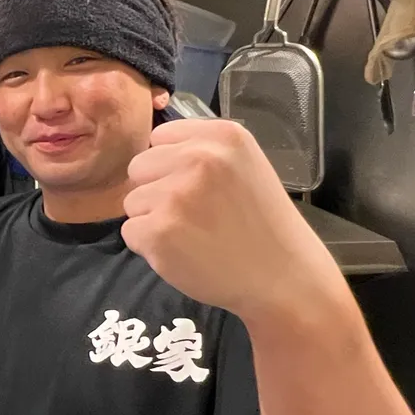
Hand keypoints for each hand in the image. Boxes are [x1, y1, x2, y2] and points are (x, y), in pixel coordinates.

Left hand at [121, 120, 337, 319]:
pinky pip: (131, 232)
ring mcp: (176, 195)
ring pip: (133, 201)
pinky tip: (184, 253)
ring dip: (153, 220)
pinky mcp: (159, 230)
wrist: (283, 277)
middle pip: (139, 166)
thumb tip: (152, 154)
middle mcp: (198, 158)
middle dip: (156, 190)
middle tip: (193, 214)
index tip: (194, 187)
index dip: (169, 165)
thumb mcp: (244, 165)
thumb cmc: (261, 224)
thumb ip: (201, 151)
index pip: (159, 137)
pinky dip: (150, 247)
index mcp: (221, 136)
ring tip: (192, 234)